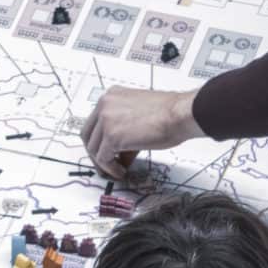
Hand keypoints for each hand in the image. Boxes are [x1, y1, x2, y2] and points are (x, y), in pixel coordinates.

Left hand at [82, 86, 200, 175]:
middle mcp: (105, 105)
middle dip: (95, 153)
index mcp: (112, 96)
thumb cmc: (169, 114)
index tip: (105, 151)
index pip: (94, 122)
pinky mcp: (112, 136)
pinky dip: (110, 168)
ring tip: (116, 170)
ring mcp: (106, 120)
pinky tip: (121, 171)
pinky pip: (103, 158)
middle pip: (87, 135)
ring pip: (93, 148)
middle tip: (104, 164)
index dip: (99, 140)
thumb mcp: (139, 117)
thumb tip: (119, 152)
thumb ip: (124, 131)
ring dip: (103, 163)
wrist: (180, 114)